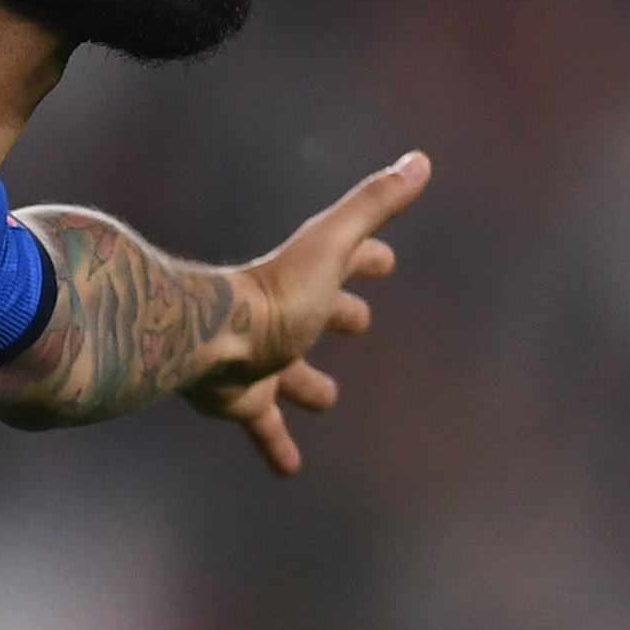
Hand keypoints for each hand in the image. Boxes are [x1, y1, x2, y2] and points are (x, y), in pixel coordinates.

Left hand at [185, 151, 429, 475]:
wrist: (209, 338)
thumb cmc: (277, 290)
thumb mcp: (332, 243)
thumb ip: (374, 203)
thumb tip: (420, 160)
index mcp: (307, 276)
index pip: (345, 258)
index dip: (367, 257)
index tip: (384, 260)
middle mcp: (285, 314)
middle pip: (317, 311)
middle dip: (339, 312)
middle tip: (359, 321)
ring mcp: (262, 357)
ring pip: (290, 372)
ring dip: (307, 383)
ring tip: (326, 398)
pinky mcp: (245, 398)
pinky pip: (264, 425)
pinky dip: (276, 444)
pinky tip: (288, 469)